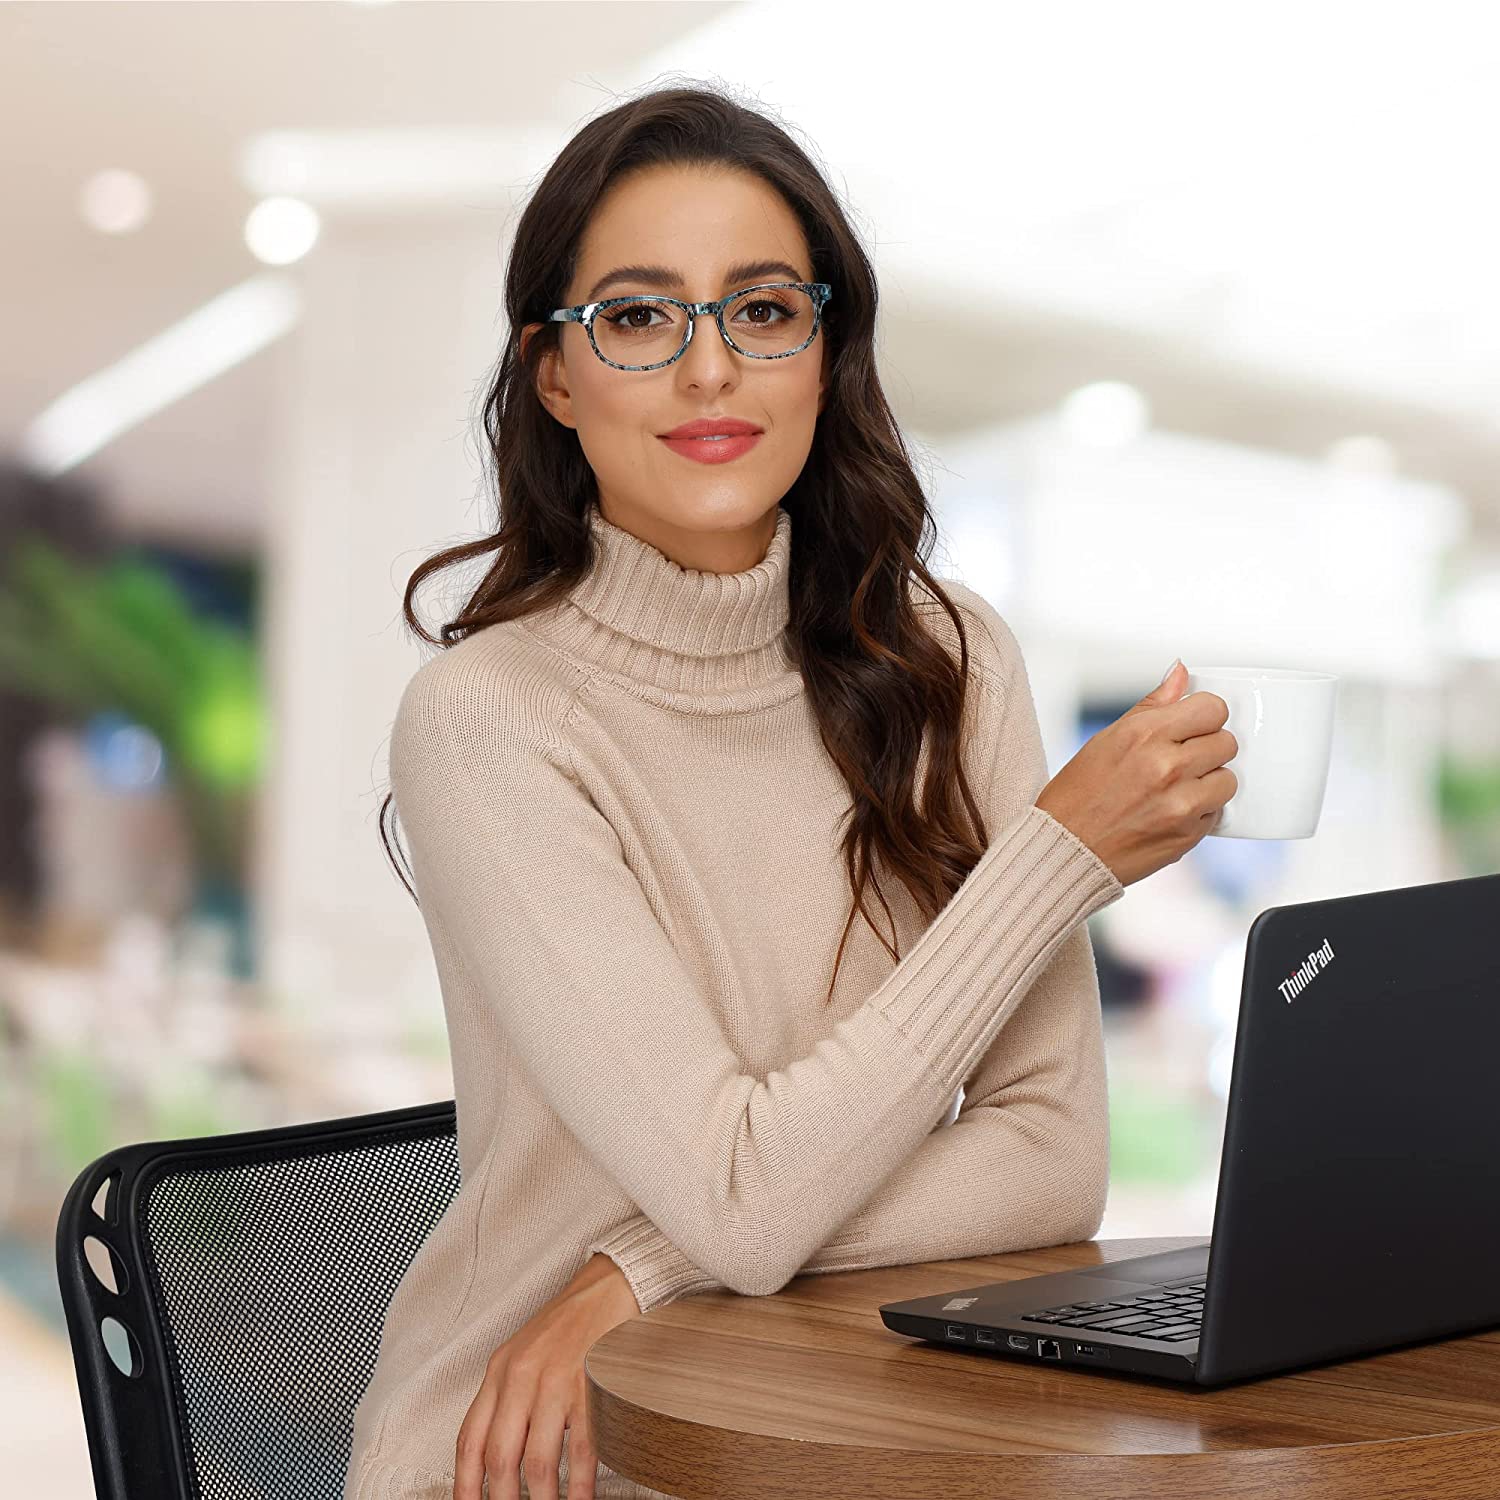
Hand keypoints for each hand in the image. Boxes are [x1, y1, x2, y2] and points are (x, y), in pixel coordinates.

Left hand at [453, 1252, 639, 1499]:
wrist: (608, 1285)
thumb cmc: (566, 1323)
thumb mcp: (522, 1353)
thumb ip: (506, 1398)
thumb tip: (496, 1458)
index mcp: (499, 1371)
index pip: (470, 1439)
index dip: (465, 1485)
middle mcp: (521, 1377)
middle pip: (500, 1456)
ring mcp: (556, 1382)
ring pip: (538, 1460)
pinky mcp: (590, 1386)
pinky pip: (582, 1448)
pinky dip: (580, 1484)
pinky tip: (581, 1499)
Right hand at [1034, 659, 1237, 888]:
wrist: (1064, 851)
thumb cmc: (1077, 796)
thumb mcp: (1107, 740)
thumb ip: (1152, 706)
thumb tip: (1181, 673)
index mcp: (1144, 734)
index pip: (1212, 708)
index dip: (1203, 716)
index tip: (1192, 726)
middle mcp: (1166, 765)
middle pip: (1226, 742)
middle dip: (1207, 748)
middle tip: (1181, 760)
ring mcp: (1181, 802)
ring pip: (1228, 778)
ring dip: (1209, 782)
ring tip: (1178, 788)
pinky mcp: (1188, 834)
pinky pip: (1217, 812)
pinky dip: (1201, 811)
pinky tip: (1171, 811)